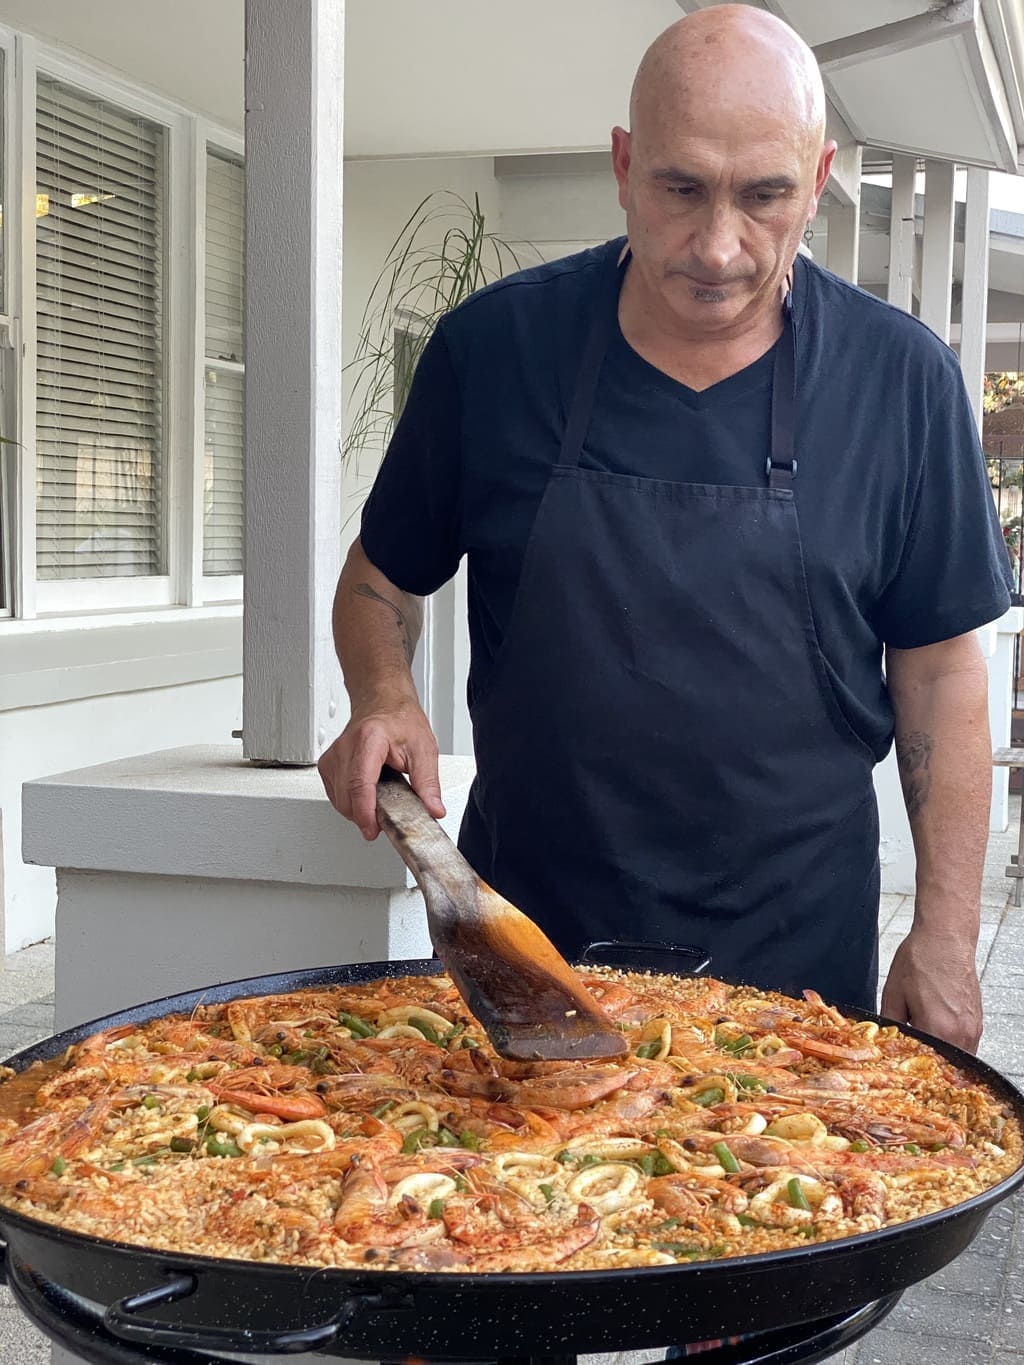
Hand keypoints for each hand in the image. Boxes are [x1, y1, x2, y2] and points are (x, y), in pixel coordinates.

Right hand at [318, 695, 444, 839]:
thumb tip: (433, 809)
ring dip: (359, 810)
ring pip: (339, 800)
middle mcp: (345, 747)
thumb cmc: (400, 720)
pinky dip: (351, 802)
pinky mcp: (328, 765)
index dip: (365, 811)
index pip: (360, 782)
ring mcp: (333, 756)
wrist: (383, 702)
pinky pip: (335, 796)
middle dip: (366, 815)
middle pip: (347, 796)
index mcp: (369, 739)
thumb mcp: (423, 749)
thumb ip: (428, 783)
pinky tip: (367, 793)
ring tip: (381, 798)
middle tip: (389, 816)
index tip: (373, 829)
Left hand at [880, 926, 981, 1051]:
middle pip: (943, 1064)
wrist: (945, 938)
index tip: (899, 1058)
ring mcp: (973, 1028)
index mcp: (939, 1028)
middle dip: (926, 1061)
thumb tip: (888, 1041)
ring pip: (956, 1056)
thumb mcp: (893, 993)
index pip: (924, 1062)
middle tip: (910, 1053)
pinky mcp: (978, 1021)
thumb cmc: (920, 960)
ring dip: (940, 1053)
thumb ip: (891, 1024)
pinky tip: (935, 1030)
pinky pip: (965, 1044)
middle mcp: (962, 1033)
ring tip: (922, 1040)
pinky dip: (951, 1043)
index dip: (909, 1062)